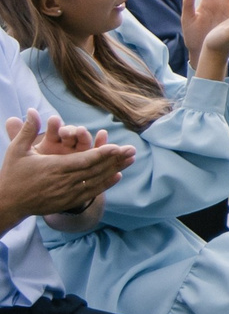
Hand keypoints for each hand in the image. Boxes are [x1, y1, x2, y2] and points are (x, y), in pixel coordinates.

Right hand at [0, 110, 132, 226]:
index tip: (118, 146)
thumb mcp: (16, 151)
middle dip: (115, 159)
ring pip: (96, 181)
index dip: (102, 154)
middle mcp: (64, 182)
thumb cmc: (12, 175)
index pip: (83, 160)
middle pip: (95, 170)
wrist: (7, 203)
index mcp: (53, 168)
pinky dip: (105, 184)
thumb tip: (32, 110)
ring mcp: (67, 193)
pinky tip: (117, 176)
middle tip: (132, 150)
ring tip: (130, 160)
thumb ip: (27, 131)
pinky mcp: (68, 201)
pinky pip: (91, 192)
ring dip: (114, 170)